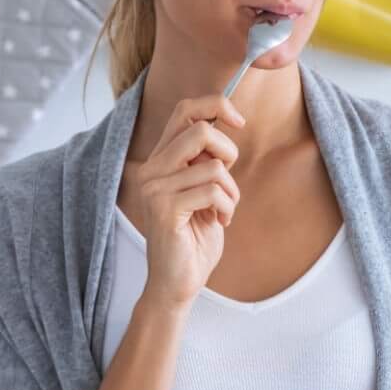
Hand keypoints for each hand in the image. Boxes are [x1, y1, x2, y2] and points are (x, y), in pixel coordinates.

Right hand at [130, 95, 243, 309]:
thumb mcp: (206, 191)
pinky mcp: (164, 209)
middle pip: (201, 131)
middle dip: (229, 153)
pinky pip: (212, 191)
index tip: (239, 121)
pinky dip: (227, 207)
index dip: (217, 106)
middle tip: (229, 183)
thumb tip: (224, 125)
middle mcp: (152, 170)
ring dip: (231, 192)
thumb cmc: (194, 239)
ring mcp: (154, 189)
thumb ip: (208, 161)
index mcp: (161, 160)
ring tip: (224, 212)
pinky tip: (220, 222)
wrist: (178, 283)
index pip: (185, 111)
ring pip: (213, 167)